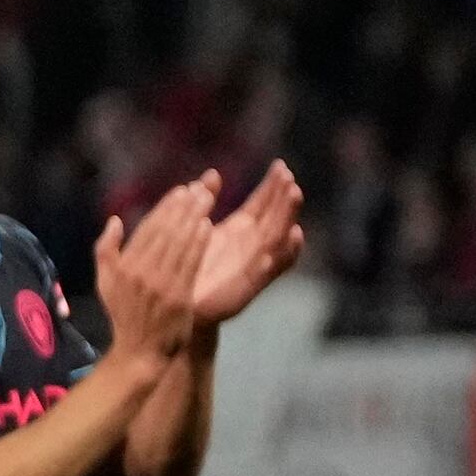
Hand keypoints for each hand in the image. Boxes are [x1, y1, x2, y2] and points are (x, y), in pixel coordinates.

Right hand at [92, 173, 211, 364]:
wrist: (140, 352)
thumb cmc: (124, 314)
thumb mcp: (104, 282)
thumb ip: (106, 250)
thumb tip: (115, 220)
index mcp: (123, 266)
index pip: (148, 228)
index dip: (166, 207)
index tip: (181, 190)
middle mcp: (141, 272)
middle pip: (167, 231)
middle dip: (185, 207)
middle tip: (200, 189)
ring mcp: (161, 285)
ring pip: (180, 244)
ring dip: (195, 219)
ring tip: (207, 200)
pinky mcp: (179, 296)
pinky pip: (191, 264)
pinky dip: (199, 244)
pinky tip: (208, 227)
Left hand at [180, 159, 308, 322]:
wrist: (181, 308)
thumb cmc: (190, 267)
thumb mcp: (196, 228)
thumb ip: (206, 200)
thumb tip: (212, 174)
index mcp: (240, 231)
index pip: (263, 204)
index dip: (272, 186)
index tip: (280, 166)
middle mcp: (251, 247)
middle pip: (276, 218)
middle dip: (284, 199)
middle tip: (290, 179)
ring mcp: (253, 267)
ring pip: (278, 240)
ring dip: (287, 218)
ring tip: (294, 199)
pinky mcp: (248, 288)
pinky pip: (270, 271)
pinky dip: (282, 256)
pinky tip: (289, 239)